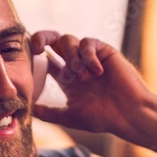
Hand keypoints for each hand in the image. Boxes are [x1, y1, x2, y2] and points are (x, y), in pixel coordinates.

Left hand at [30, 30, 156, 140]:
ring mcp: (90, 57)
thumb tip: (27, 110)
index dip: (34, 56)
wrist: (129, 114)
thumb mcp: (69, 116)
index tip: (29, 61)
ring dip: (71, 57)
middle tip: (37, 48)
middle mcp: (76, 65)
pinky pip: (88, 42)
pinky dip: (88, 55)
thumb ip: (48, 113)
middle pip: (52, 41)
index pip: (45, 60)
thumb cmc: (103, 118)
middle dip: (42, 38)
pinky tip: (97, 71)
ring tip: (83, 77)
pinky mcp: (104, 51)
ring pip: (68, 40)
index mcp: (66, 79)